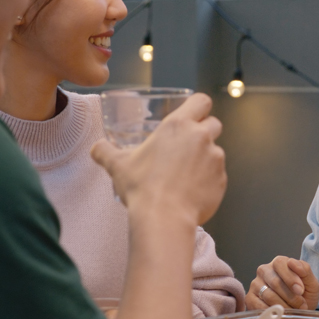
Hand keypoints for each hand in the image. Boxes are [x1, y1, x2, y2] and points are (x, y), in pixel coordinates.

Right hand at [92, 93, 226, 225]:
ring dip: (204, 158)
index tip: (192, 114)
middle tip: (186, 146)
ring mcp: (215, 159)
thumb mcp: (117, 165)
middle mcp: (201, 137)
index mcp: (178, 126)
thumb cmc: (142, 188)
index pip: (201, 101)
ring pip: (216, 151)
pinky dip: (208, 180)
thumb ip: (105, 151)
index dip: (198, 106)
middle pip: (214, 123)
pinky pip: (218, 175)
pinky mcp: (221, 180)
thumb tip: (97, 148)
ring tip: (184, 174)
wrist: (164, 217)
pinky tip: (190, 190)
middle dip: (204, 131)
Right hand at [246, 256, 318, 310]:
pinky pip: (259, 306)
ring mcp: (255, 284)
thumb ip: (305, 270)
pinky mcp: (250, 299)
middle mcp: (265, 271)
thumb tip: (292, 262)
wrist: (299, 315)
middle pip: (275, 281)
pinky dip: (272, 312)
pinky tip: (281, 315)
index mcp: (279, 263)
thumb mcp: (311, 283)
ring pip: (268, 295)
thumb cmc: (304, 297)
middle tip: (301, 305)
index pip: (280, 264)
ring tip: (294, 311)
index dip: (291, 278)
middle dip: (291, 296)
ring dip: (284, 306)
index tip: (300, 291)